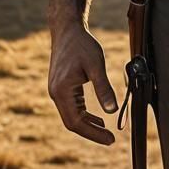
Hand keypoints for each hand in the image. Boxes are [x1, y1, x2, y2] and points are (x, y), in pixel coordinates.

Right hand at [48, 21, 118, 144]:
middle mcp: (55, 94)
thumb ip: (103, 88)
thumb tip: (113, 110)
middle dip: (91, 132)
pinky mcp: (61, 86)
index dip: (93, 133)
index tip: (110, 138)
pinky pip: (72, 107)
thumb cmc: (81, 44)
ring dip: (88, 124)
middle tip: (110, 138)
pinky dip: (84, 114)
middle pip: (72, 122)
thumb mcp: (96, 65)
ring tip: (106, 129)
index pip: (76, 122)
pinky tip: (97, 116)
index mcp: (62, 91)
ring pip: (72, 115)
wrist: (67, 29)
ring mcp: (57, 91)